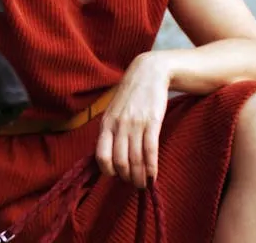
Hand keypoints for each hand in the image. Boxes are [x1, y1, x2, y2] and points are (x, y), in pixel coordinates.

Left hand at [95, 52, 169, 188]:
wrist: (149, 72)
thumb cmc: (131, 94)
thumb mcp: (113, 110)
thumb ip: (110, 130)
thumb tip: (108, 155)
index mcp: (106, 123)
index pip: (101, 155)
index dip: (108, 171)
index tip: (116, 177)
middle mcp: (118, 125)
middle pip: (119, 161)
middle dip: (127, 177)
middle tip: (134, 184)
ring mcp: (135, 123)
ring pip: (135, 159)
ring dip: (140, 176)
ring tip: (144, 183)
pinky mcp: (152, 121)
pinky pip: (150, 150)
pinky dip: (152, 166)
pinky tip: (154, 175)